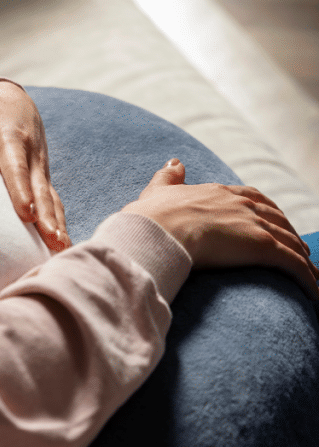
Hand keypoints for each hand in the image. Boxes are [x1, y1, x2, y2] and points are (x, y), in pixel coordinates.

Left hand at [0, 81, 67, 251]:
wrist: (17, 107)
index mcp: (12, 140)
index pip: (16, 167)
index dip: (21, 190)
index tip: (26, 213)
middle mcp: (32, 158)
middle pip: (40, 189)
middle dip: (46, 216)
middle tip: (52, 239)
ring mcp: (40, 171)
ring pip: (51, 199)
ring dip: (56, 223)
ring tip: (61, 248)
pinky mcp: (42, 181)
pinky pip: (52, 203)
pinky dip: (58, 222)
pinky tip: (60, 245)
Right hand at [126, 159, 318, 301]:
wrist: (156, 230)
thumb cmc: (152, 216)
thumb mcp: (159, 191)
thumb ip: (169, 177)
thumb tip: (175, 161)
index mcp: (218, 192)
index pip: (252, 198)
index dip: (265, 211)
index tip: (272, 221)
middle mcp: (241, 204)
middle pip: (277, 218)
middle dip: (290, 233)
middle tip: (299, 249)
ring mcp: (254, 224)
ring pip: (289, 241)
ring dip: (303, 258)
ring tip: (311, 275)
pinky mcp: (262, 246)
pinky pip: (293, 264)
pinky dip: (307, 278)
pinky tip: (313, 293)